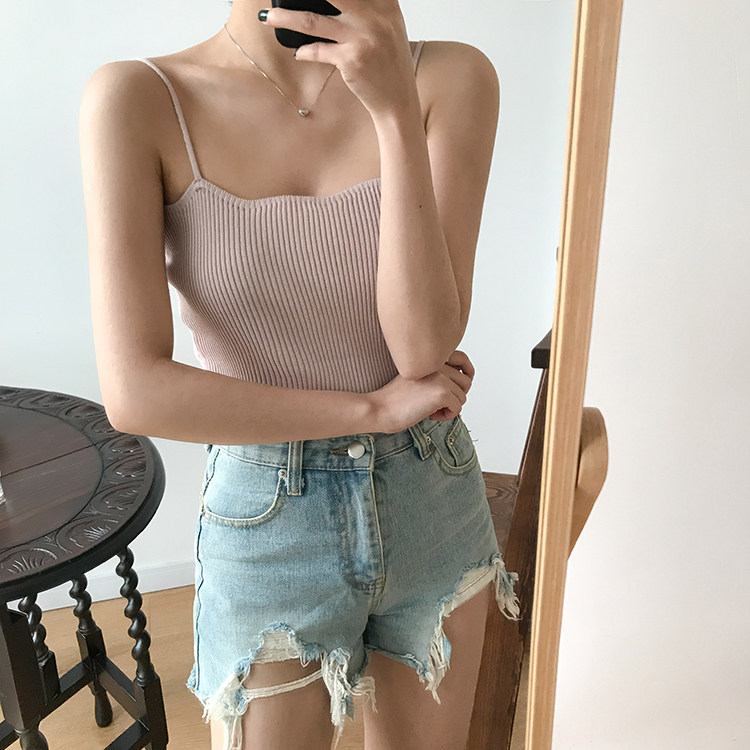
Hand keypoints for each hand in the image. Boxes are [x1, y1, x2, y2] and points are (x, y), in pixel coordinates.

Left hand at [259, 0, 418, 117]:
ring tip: (267, 16)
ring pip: (313, 21)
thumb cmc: (390, 64)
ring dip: (285, 18)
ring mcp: (362, 38)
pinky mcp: (351, 60)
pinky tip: (298, 52)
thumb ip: (369, 7)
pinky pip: (318, 50)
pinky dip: (304, 51)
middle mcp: (375, 16)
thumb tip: (332, 1)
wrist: (397, 100)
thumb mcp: (387, 27)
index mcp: (385, 4)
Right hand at [368, 349, 475, 433]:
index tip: (459, 386)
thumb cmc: (396, 397)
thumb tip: (464, 380)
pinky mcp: (441, 393)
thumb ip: (438, 373)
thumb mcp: (418, 376)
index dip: (467, 373)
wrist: (380, 408)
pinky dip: (446, 416)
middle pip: (466, 382)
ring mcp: (440, 378)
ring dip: (449, 407)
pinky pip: (458, 408)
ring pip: (462, 397)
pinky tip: (430, 414)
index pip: (463, 359)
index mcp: (431, 357)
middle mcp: (437, 364)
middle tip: (436, 402)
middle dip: (455, 396)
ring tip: (429, 408)